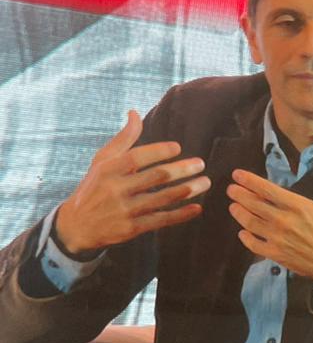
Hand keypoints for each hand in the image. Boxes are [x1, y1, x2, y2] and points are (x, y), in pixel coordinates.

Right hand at [55, 111, 208, 253]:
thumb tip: (135, 113)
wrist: (77, 225)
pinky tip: (197, 208)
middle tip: (201, 163)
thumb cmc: (95, 187)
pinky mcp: (131, 229)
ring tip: (205, 182)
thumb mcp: (102, 162)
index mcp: (109, 170)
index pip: (137, 157)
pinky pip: (161, 220)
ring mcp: (124, 210)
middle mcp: (116, 189)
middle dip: (182, 169)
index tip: (178, 147)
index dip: (159, 151)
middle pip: (156, 177)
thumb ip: (123, 139)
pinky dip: (181, 214)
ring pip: (163, 198)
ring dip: (188, 190)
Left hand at [226, 156, 312, 281]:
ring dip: (239, 213)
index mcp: (298, 206)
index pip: (267, 189)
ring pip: (250, 223)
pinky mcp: (276, 254)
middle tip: (231, 189)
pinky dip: (245, 237)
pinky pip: (253, 244)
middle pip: (253, 204)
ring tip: (233, 206)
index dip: (249, 180)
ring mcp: (278, 238)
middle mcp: (284, 221)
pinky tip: (243, 232)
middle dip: (239, 194)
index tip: (237, 175)